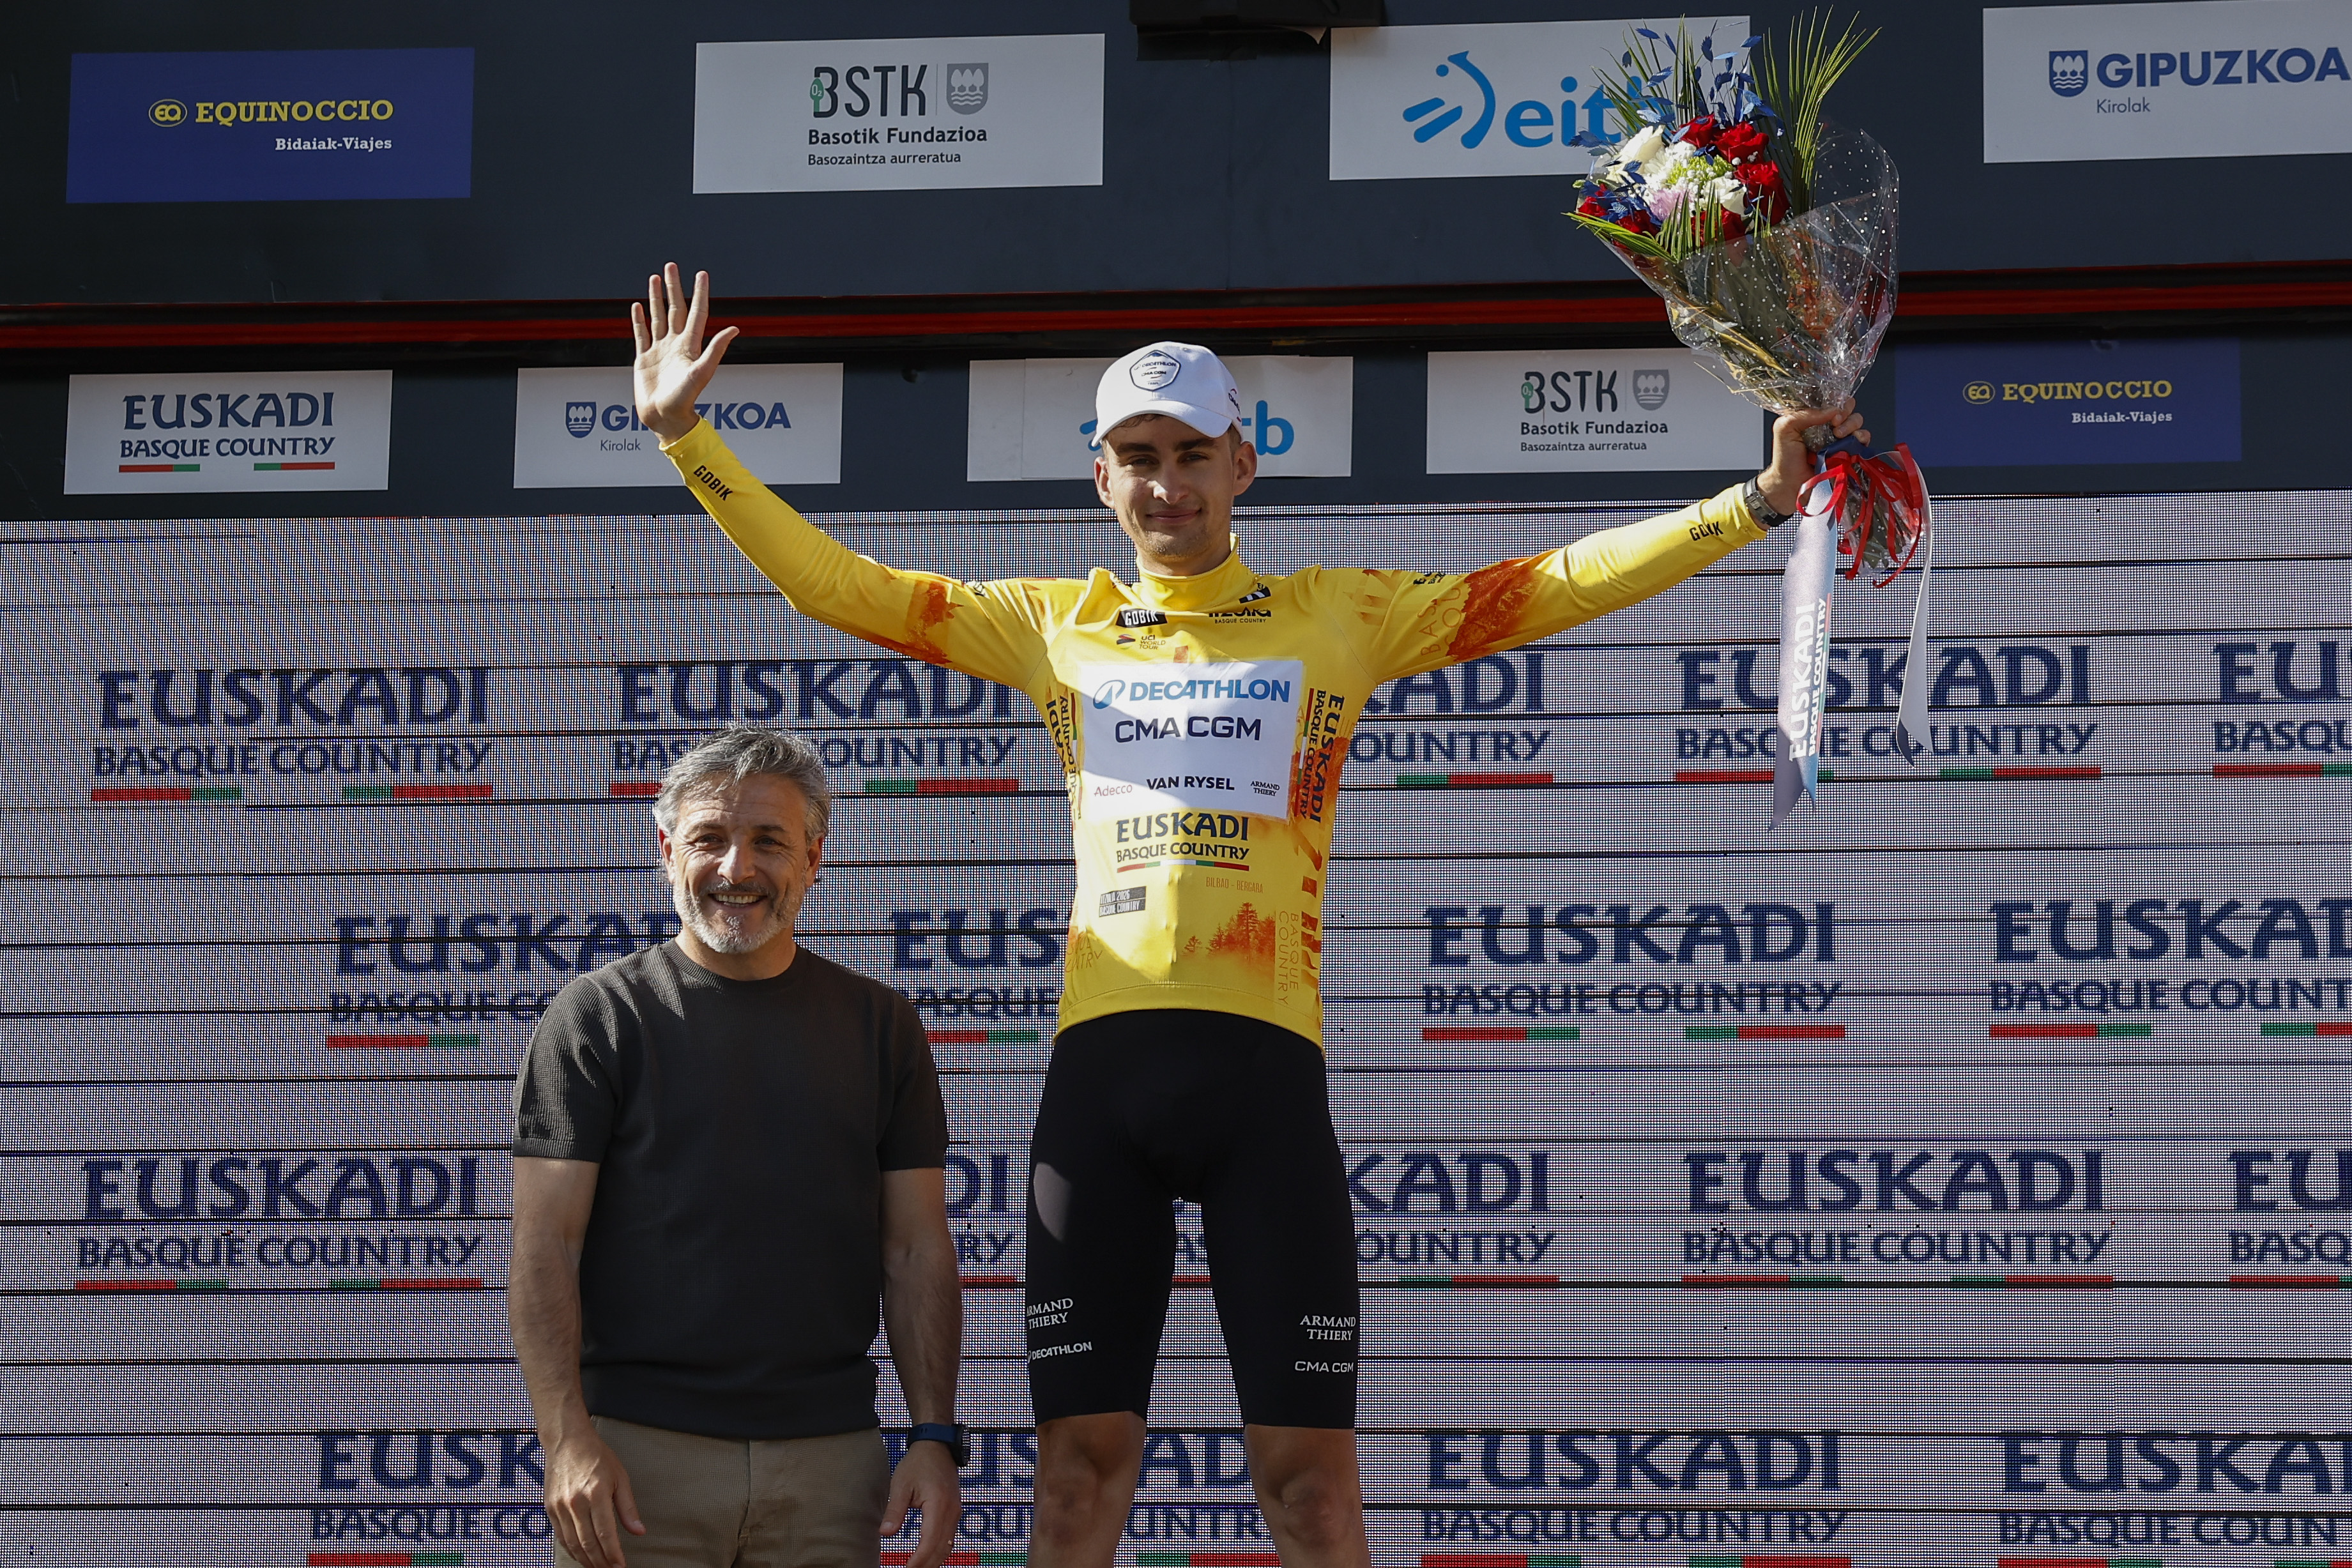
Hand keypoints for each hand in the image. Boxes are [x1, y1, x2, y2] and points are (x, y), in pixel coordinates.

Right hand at [544, 1427, 645, 1567]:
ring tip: (598, 1567)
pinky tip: (581, 1556)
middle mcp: (576, 1502)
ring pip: (573, 1544)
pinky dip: (571, 1551)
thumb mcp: (620, 1477)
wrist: (566, 1441)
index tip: (620, 1566)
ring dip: (586, 1561)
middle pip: (588, 1544)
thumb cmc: (596, 1456)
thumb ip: (628, 1507)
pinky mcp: (550, 1509)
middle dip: (601, 1562)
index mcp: (596, 1493)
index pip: (605, 1534)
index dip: (613, 1555)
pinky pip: (561, 1537)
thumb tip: (638, 1531)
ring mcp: (560, 1507)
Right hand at [632, 262, 738, 441]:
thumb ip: (716, 349)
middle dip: (673, 287)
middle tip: (671, 266)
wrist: (665, 418)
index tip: (701, 274)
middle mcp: (675, 344)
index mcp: (690, 345)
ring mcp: (659, 350)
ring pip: (658, 317)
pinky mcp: (644, 359)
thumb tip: (734, 328)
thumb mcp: (702, 372)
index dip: (699, 293)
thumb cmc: (685, 399)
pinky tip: (637, 306)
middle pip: (675, 308)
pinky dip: (639, 320)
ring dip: (656, 298)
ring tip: (654, 278)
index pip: (696, 312)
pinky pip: (641, 334)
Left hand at [883, 1437, 962, 1567]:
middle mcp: (952, 1511)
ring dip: (934, 1561)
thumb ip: (894, 1510)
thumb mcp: (901, 1484)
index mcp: (939, 1505)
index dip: (918, 1560)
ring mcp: (956, 1512)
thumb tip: (885, 1533)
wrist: (937, 1446)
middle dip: (926, 1565)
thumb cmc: (918, 1463)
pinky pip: (950, 1538)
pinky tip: (927, 1558)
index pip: (930, 1542)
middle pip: (942, 1549)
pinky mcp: (955, 1512)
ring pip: (948, 1546)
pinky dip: (939, 1551)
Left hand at [1758, 399, 1868, 516]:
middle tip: (1834, 423)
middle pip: (1847, 407)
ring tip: (1838, 435)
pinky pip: (1863, 438)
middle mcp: (1828, 425)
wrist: (1791, 486)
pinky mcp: (1849, 451)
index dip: (1834, 399)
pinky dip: (1862, 437)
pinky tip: (1853, 441)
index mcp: (1813, 416)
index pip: (1830, 398)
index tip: (1830, 411)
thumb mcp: (1785, 428)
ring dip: (1852, 424)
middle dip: (1845, 411)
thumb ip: (1803, 414)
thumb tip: (1830, 409)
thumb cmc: (1785, 459)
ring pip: (1857, 420)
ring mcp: (1840, 438)